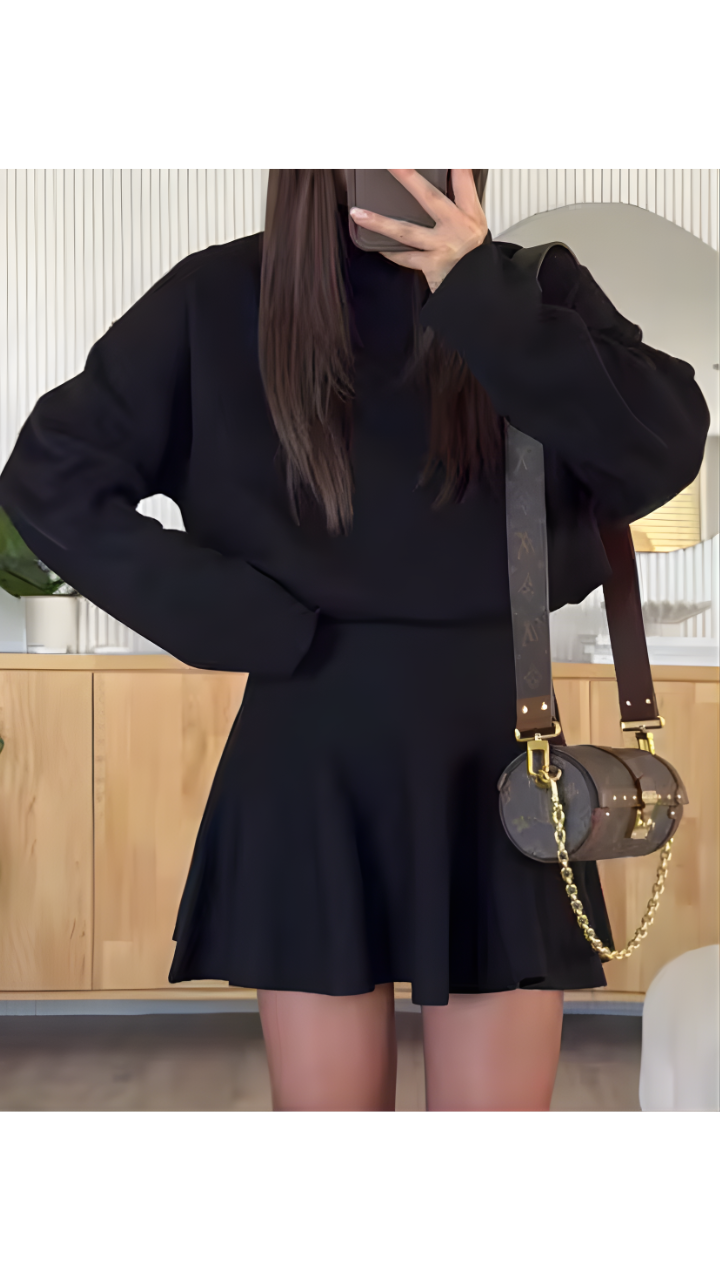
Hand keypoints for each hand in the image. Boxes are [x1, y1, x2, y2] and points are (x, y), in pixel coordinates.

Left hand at [349, 169, 487, 292]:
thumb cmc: (473, 254)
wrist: (476, 287)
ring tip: (359, 213)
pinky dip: (390, 250)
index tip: (444, 153)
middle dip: (408, 178)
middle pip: (429, 197)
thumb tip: (452, 170)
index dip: (453, 164)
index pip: (463, 180)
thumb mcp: (475, 223)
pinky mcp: (431, 265)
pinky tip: (374, 243)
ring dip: (380, 223)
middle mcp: (456, 227)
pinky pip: (404, 256)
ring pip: (406, 231)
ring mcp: (442, 246)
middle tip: (391, 163)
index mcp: (469, 213)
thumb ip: (461, 198)